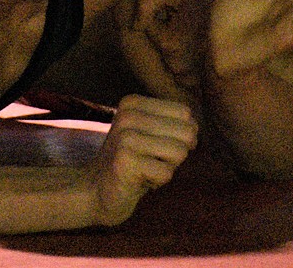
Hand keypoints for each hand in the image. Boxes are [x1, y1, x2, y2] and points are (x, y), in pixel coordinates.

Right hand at [88, 94, 196, 225]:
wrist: (96, 190)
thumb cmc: (132, 162)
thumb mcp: (149, 133)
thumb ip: (173, 124)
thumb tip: (196, 128)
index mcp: (133, 102)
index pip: (185, 113)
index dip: (181, 135)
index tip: (157, 146)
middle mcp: (127, 115)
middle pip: (186, 132)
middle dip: (177, 153)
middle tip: (152, 160)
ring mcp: (124, 137)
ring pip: (179, 152)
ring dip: (167, 167)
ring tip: (145, 168)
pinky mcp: (125, 161)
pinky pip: (167, 173)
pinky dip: (158, 182)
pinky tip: (139, 180)